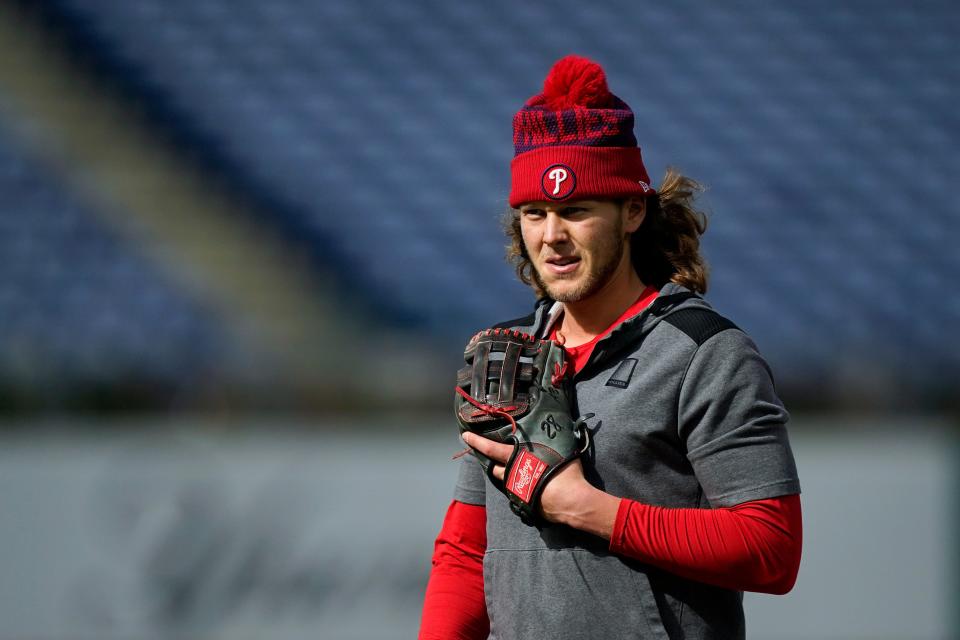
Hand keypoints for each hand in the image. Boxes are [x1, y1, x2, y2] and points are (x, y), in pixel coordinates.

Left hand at [461, 431, 600, 526]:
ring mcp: (516, 491)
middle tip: (489, 456)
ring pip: (504, 481)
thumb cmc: (565, 472)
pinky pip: (517, 493)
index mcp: (516, 458)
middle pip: (494, 468)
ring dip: (505, 475)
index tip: (465, 436)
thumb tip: (558, 423)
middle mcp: (511, 475)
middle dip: (491, 462)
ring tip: (512, 471)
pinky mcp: (523, 504)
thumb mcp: (558, 448)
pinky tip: (529, 485)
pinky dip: (519, 487)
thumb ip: (551, 439)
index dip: (476, 442)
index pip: (490, 448)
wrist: (570, 502)